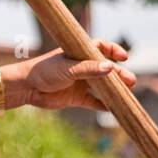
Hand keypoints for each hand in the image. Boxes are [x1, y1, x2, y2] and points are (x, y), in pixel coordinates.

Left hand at [4, 39, 135, 111]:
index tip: (124, 57)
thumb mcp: (68, 68)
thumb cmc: (44, 71)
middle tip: (130, 81)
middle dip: (119, 75)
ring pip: (102, 86)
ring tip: (127, 94)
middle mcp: (81, 67)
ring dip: (114, 90)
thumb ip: (89, 69)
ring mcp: (79, 83)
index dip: (113, 50)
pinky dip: (103, 105)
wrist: (26, 88)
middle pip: (105, 69)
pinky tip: (113, 109)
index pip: (100, 48)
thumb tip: (111, 68)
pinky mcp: (75, 98)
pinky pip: (93, 102)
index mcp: (79, 54)